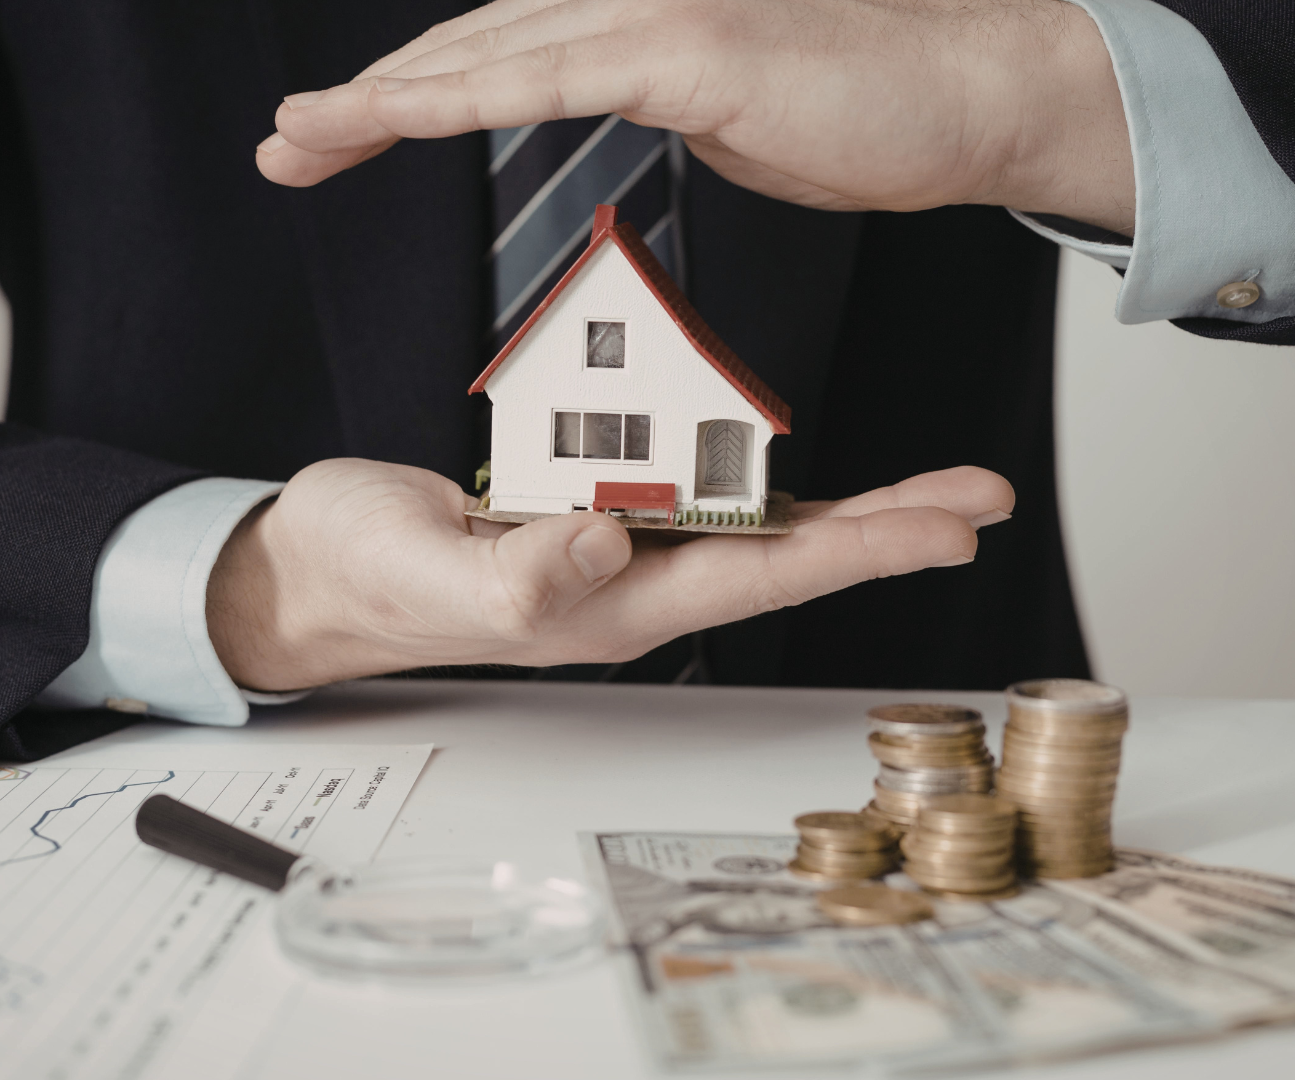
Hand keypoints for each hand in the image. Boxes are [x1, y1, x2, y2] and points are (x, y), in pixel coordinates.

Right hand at [206, 458, 1013, 690]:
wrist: (313, 571)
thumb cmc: (363, 575)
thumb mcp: (428, 569)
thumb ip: (516, 572)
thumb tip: (607, 545)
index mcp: (609, 609)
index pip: (763, 575)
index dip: (863, 549)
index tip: (946, 525)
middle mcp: (632, 588)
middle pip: (789, 555)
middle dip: (891, 529)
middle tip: (981, 498)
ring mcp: (617, 557)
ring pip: (758, 530)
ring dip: (851, 510)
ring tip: (933, 489)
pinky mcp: (594, 520)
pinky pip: (700, 500)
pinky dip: (764, 481)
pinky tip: (808, 476)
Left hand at [255, 0, 1134, 233]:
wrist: (975, 95)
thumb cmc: (873, 112)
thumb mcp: (741, 123)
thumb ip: (674, 114)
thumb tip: (641, 121)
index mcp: (638, 24)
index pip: (497, 57)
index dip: (409, 94)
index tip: (337, 137)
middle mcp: (631, 4)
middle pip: (468, 48)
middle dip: (365, 100)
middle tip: (285, 142)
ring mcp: (657, 16)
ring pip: (487, 55)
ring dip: (381, 99)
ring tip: (300, 135)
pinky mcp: (690, 46)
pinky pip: (550, 73)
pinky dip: (461, 94)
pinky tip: (391, 117)